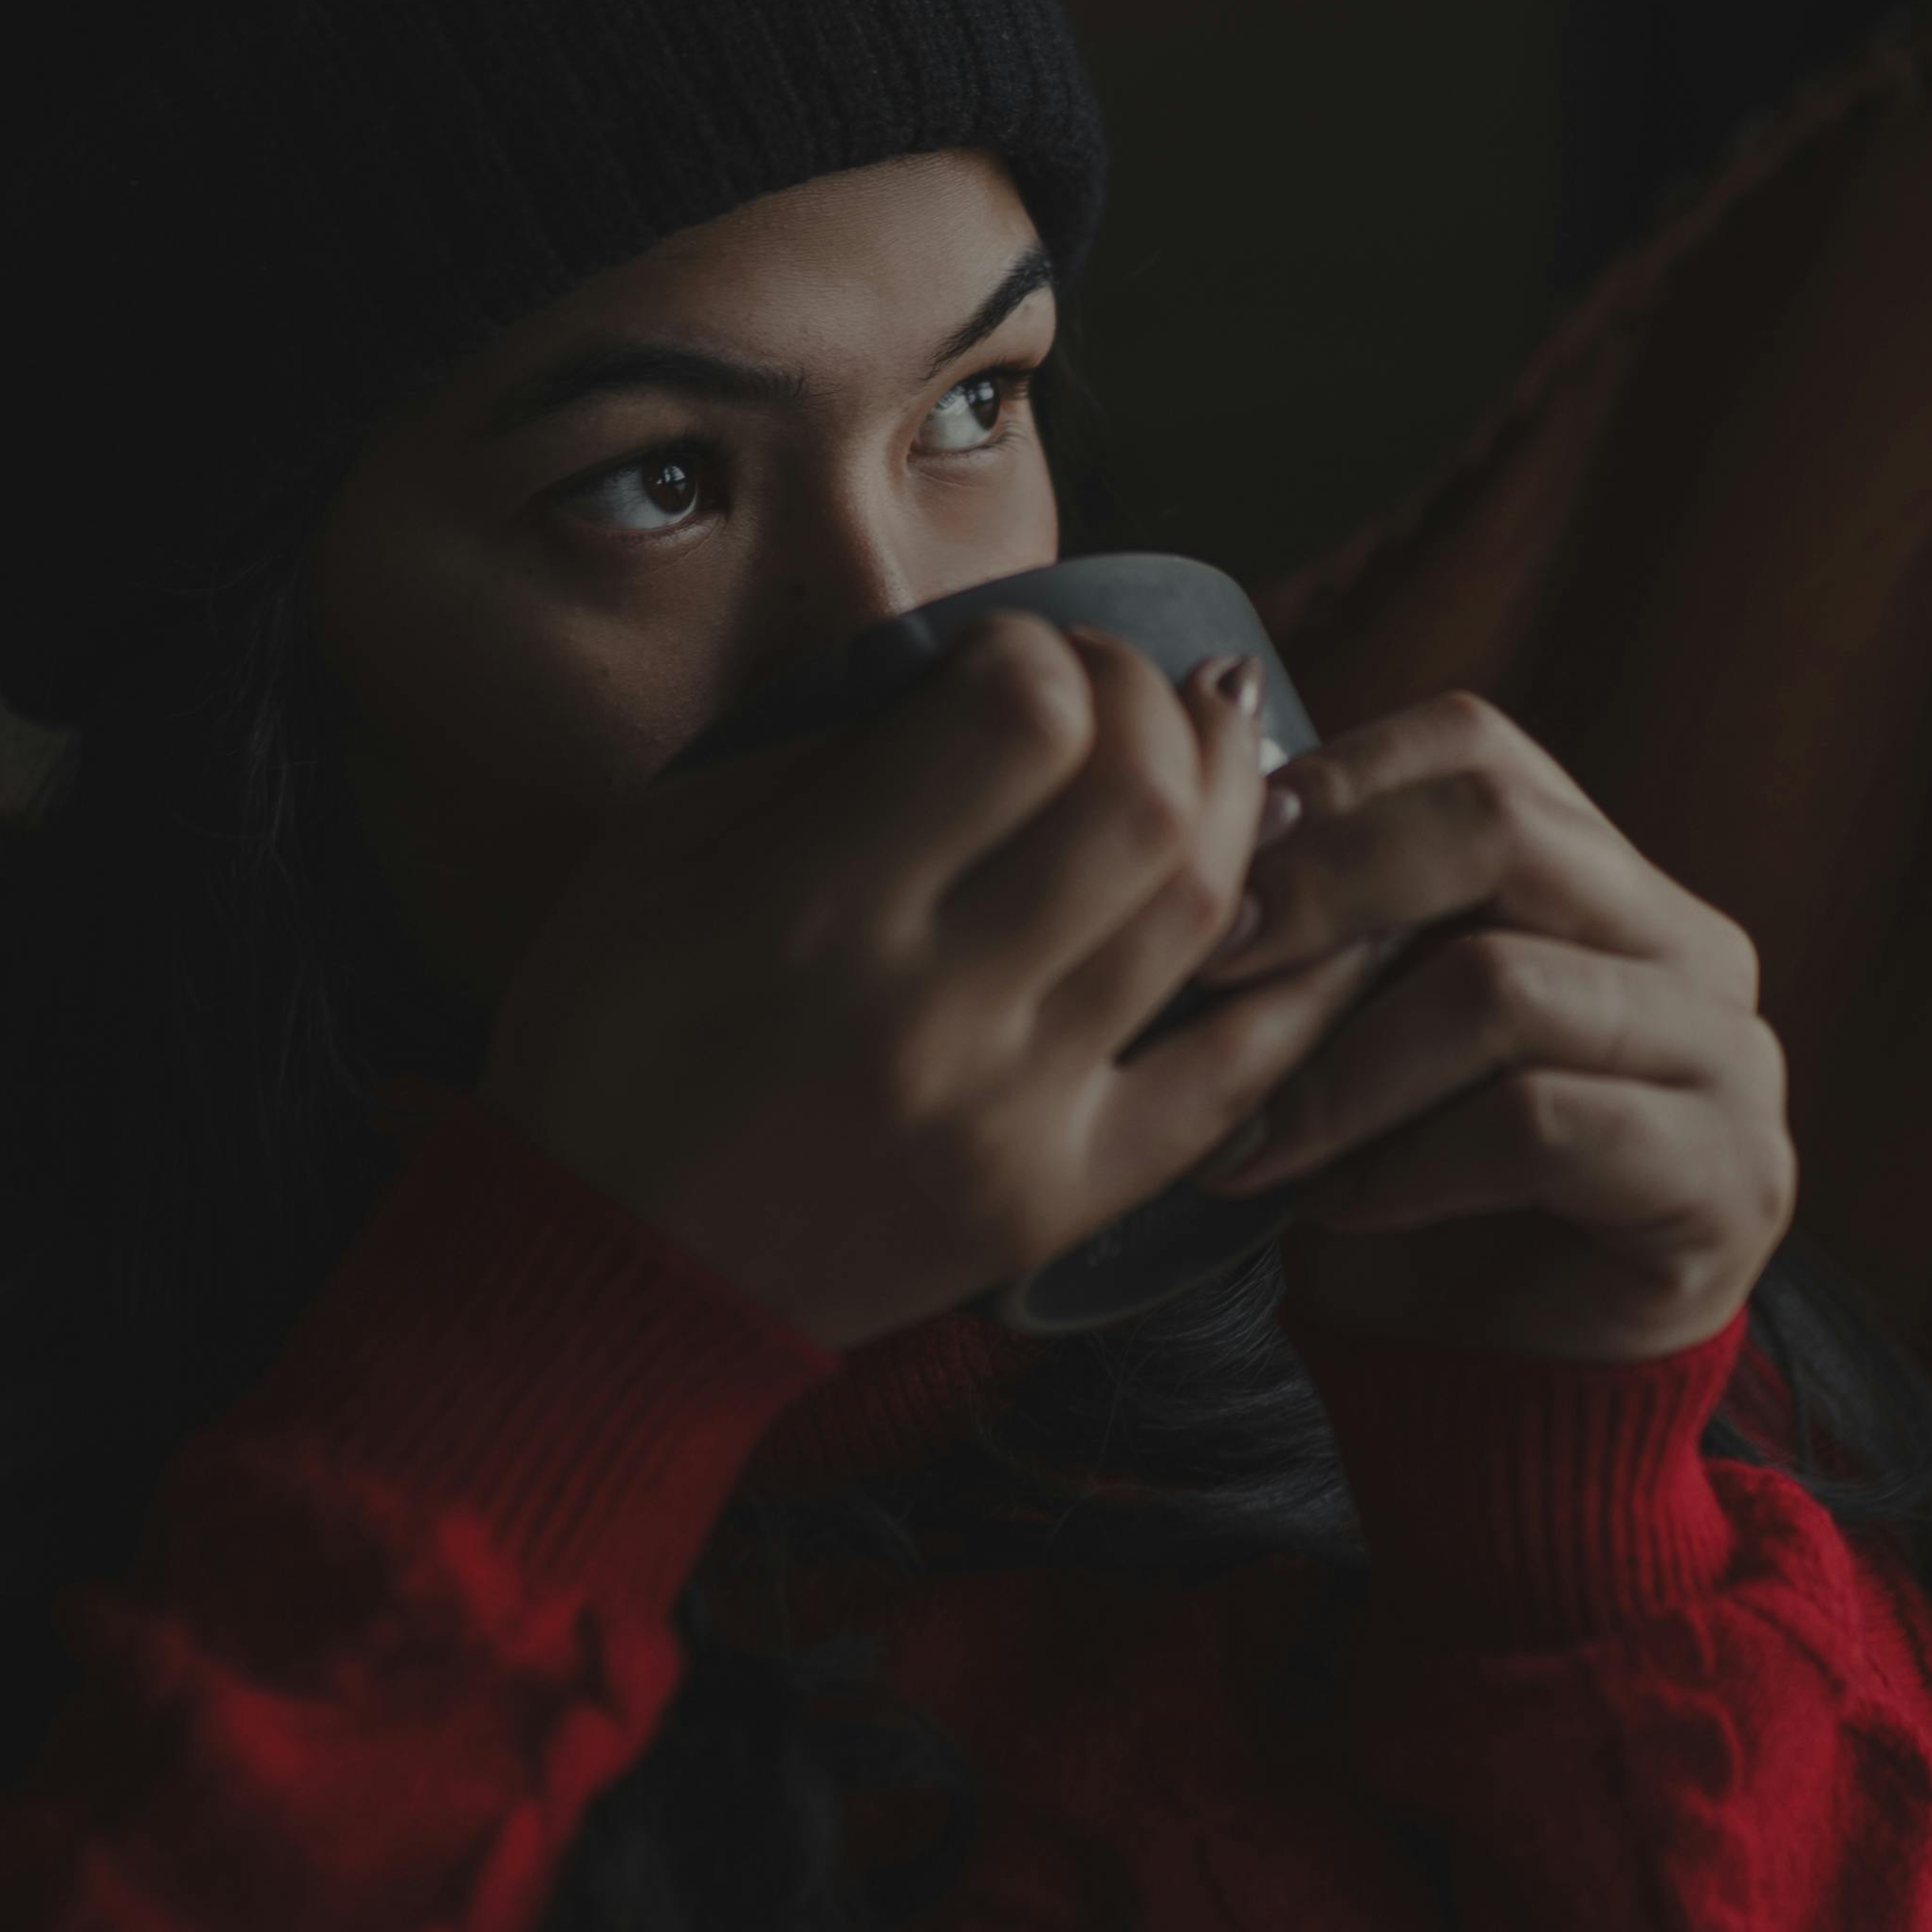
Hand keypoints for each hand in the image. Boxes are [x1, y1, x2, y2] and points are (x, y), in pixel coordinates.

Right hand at [481, 623, 1383, 1349]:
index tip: (1011, 656)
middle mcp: (929, 1010)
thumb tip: (959, 664)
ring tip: (1218, 743)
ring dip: (1238, 799)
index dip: (1041, 649)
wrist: (602, 1282)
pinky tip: (1329, 906)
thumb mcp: (651, 857)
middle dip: (1153, 701)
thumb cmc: (606, 1045)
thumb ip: (806, 751)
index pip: (1019, 714)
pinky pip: (1230, 1083)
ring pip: (1204, 913)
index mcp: (813, 906)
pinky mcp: (1056, 1204)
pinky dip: (1302, 985)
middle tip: (1122, 685)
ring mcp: (1008, 1118)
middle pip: (1142, 797)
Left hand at [1196, 691, 1792, 1363]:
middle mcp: (1689, 941)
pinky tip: (1346, 1211)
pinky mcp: (1727, 1178)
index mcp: (1603, 876)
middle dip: (1326, 892)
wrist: (1499, 1396)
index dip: (1335, 785)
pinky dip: (1411, 1166)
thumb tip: (1202, 821)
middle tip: (1212, 971)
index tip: (1214, 863)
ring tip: (1254, 1142)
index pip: (1475, 746)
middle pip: (1499, 826)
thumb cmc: (1411, 1198)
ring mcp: (1729, 1057)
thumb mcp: (1353, 1033)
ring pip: (1502, 986)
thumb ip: (1326, 927)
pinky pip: (1537, 1124)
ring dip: (1341, 1068)